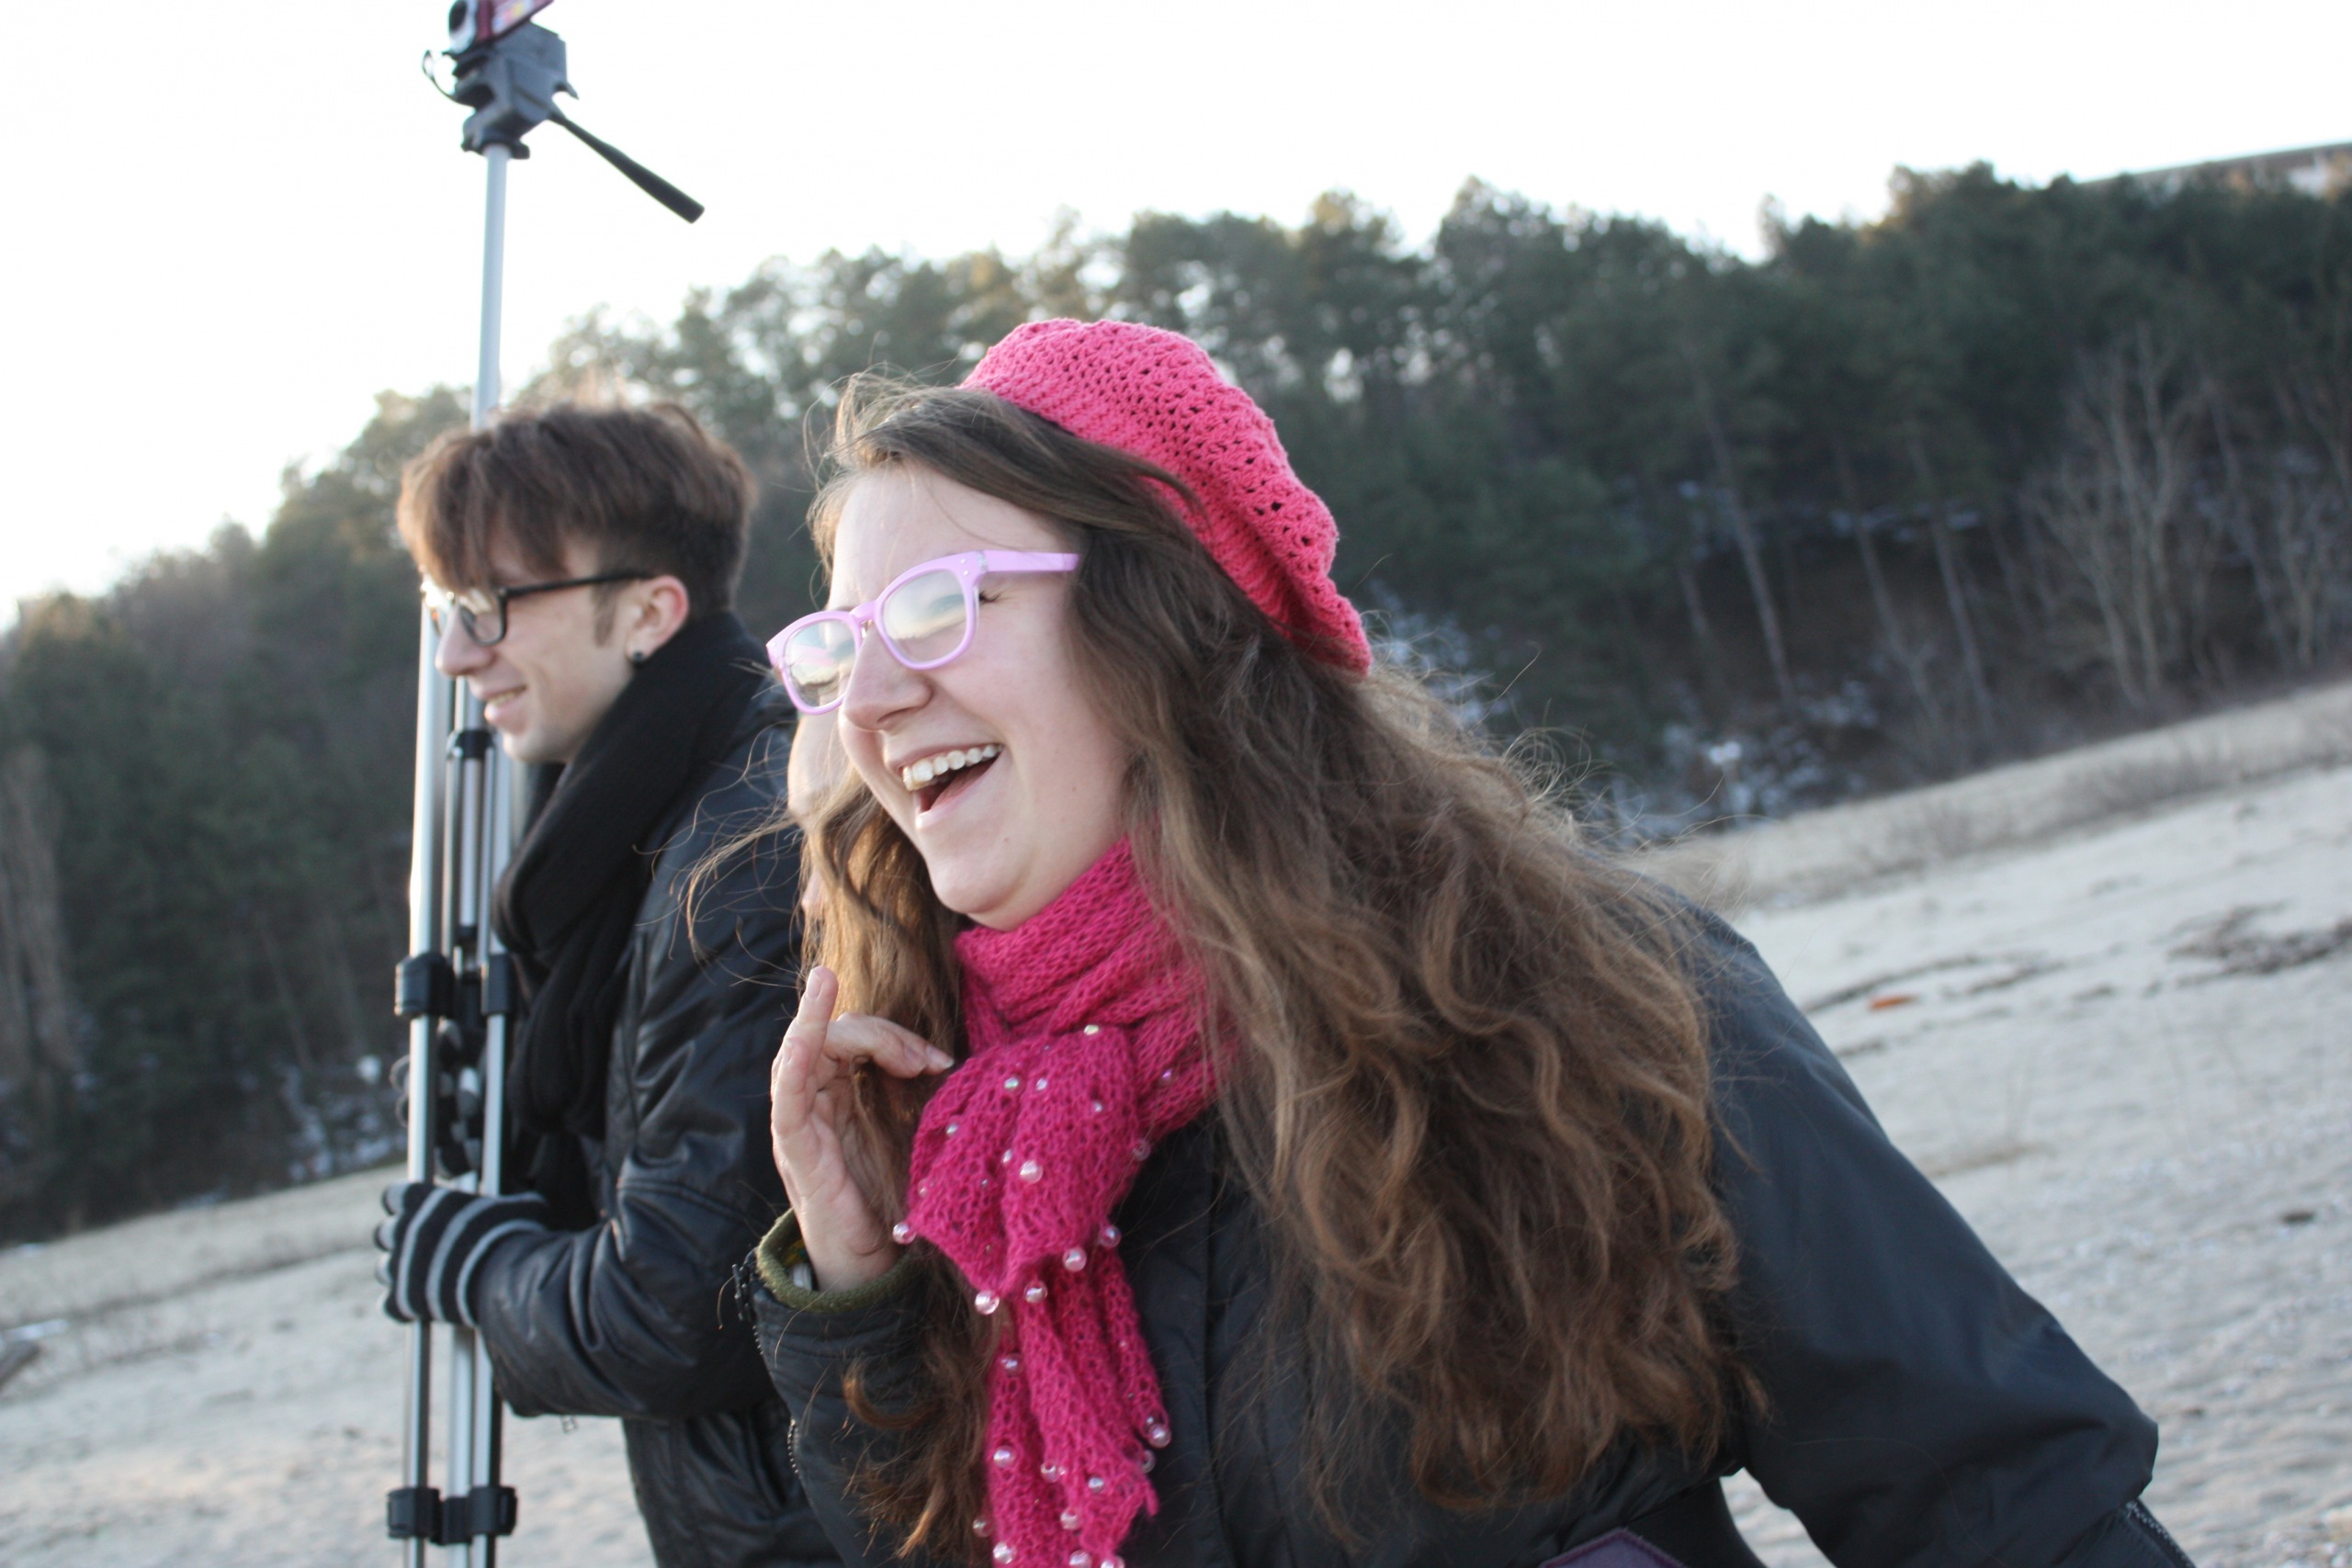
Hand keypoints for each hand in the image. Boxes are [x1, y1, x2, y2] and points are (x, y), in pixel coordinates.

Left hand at [375, 1181, 548, 1325]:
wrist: (509, 1281)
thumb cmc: (517, 1235)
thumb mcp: (520, 1205)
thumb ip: (507, 1198)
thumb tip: (520, 1198)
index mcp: (425, 1199)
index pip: (394, 1196)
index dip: (408, 1204)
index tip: (422, 1211)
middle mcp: (404, 1230)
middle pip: (384, 1232)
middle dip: (402, 1239)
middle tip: (428, 1247)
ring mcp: (400, 1267)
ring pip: (385, 1268)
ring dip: (402, 1272)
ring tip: (428, 1277)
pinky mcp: (403, 1301)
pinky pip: (391, 1305)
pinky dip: (405, 1306)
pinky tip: (424, 1306)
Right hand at [770, 966, 954, 1290]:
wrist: (871, 1262)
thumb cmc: (889, 1196)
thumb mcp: (905, 1132)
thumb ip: (910, 1093)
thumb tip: (948, 1058)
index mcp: (837, 1093)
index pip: (851, 1036)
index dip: (893, 1035)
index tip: (939, 1060)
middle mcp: (813, 1100)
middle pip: (832, 1036)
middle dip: (882, 1034)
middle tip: (927, 1060)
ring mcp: (799, 1121)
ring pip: (804, 1049)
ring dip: (848, 1033)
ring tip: (898, 1046)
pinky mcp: (794, 1148)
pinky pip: (785, 1097)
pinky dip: (792, 1061)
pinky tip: (804, 1039)